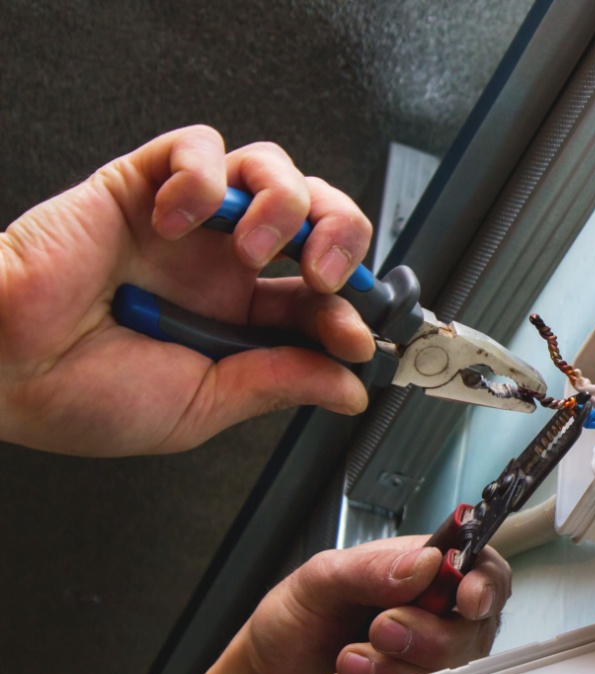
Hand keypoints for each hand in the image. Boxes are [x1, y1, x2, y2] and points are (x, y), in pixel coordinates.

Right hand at [0, 125, 375, 455]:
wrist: (0, 368)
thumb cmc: (82, 393)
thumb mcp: (202, 404)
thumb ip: (278, 384)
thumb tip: (349, 389)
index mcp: (240, 315)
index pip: (322, 294)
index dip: (352, 308)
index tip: (359, 338)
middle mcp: (221, 262)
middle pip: (315, 214)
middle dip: (342, 236)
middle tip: (328, 276)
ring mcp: (188, 220)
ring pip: (270, 169)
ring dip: (284, 202)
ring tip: (255, 249)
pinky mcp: (142, 183)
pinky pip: (197, 147)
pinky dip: (204, 175)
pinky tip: (179, 220)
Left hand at [183, 535, 511, 673]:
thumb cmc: (292, 626)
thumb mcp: (319, 580)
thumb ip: (371, 568)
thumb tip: (424, 564)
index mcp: (422, 573)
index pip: (482, 571)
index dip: (484, 585)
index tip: (466, 600)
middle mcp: (434, 618)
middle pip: (471, 631)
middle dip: (421, 636)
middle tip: (376, 629)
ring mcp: (426, 665)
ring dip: (386, 671)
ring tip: (346, 660)